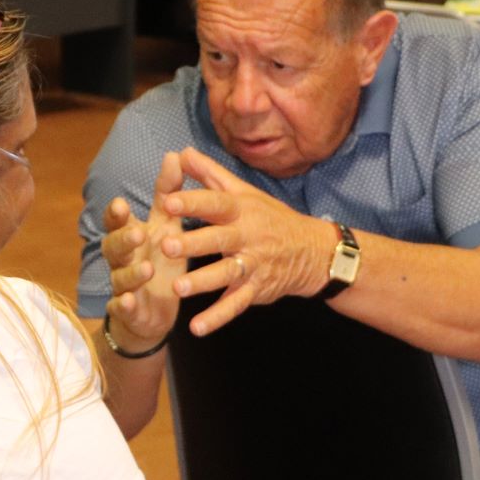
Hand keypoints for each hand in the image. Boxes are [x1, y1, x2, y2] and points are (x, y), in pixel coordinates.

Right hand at [101, 151, 188, 349]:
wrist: (155, 308)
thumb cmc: (160, 258)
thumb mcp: (166, 225)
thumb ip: (167, 193)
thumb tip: (173, 154)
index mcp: (130, 236)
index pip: (116, 222)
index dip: (116, 215)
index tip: (122, 204)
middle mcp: (121, 259)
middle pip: (113, 247)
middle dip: (123, 240)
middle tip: (138, 234)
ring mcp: (122, 285)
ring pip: (119, 277)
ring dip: (131, 273)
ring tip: (147, 269)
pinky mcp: (127, 310)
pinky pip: (120, 308)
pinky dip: (123, 305)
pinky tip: (129, 302)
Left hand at [157, 147, 333, 336]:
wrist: (312, 251)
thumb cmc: (269, 217)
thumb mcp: (243, 192)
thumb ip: (209, 175)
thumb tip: (180, 152)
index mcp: (241, 210)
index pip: (215, 203)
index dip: (192, 202)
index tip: (167, 202)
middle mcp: (247, 236)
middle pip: (219, 239)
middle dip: (194, 243)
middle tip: (166, 246)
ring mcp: (253, 264)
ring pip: (227, 273)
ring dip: (203, 282)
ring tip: (177, 288)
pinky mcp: (256, 289)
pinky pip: (236, 305)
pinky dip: (218, 317)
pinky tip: (197, 328)